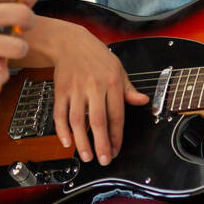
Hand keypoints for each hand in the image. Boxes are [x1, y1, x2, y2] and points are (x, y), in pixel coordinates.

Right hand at [44, 19, 149, 165]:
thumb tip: (143, 101)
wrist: (70, 43)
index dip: (116, 135)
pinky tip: (67, 142)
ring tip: (86, 156)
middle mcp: (94, 86)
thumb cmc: (98, 58)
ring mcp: (75, 89)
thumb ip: (129, 89)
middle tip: (104, 160)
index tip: (116, 150)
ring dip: (81, 141)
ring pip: (77, 120)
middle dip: (101, 143)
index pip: (116, 114)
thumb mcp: (119, 69)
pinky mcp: (60, 90)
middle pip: (97, 120)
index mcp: (112, 82)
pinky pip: (59, 113)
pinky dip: (61, 130)